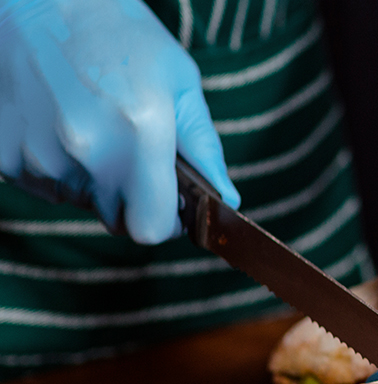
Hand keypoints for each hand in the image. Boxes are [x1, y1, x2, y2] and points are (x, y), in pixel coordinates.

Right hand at [0, 0, 238, 243]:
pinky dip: (53, 162)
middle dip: (129, 196)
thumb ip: (204, 148)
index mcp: (140, 132)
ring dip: (89, 176)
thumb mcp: (179, 80)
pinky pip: (40, 181)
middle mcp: (88, 150)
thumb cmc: (119, 33)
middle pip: (115, 218)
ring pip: (78, 198)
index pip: (152, 228)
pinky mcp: (4, 154)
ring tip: (89, 120)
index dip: (165, 221)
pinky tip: (57, 118)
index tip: (168, 202)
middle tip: (127, 146)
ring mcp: (40, 153)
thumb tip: (227, 200)